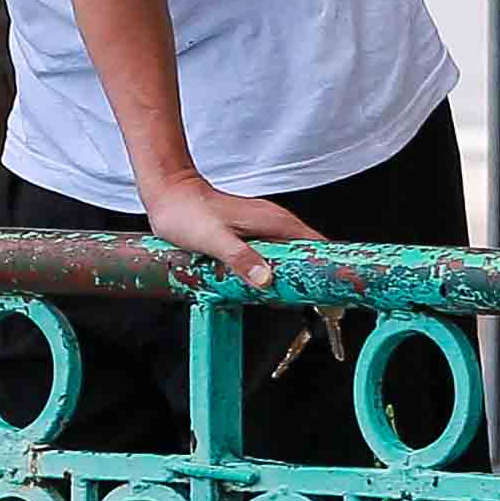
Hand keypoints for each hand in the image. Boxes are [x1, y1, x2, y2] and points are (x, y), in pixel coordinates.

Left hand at [136, 170, 314, 289]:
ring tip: (288, 300)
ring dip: (292, 277)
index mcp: (276, 223)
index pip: (318, 246)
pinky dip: (274, 270)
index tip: (331, 294)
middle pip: (308, 254)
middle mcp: (276, 224)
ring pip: (290, 256)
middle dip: (312, 279)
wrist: (168, 195)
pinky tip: (263, 286)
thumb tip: (266, 280)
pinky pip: (273, 255)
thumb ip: (240, 258)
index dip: (329, 270)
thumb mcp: (214, 240)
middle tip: (311, 305)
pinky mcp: (252, 234)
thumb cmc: (187, 214)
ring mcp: (265, 228)